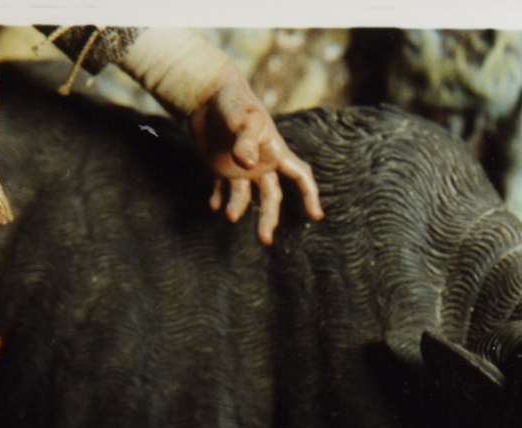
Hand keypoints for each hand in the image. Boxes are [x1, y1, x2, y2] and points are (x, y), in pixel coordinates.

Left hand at [189, 66, 323, 245]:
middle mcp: (260, 164)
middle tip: (265, 240)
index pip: (300, 176)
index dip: (309, 195)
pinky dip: (217, 199)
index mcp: (275, 153)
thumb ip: (245, 141)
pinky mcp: (219, 168)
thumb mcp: (242, 119)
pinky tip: (213, 206)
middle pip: (271, 197)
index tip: (315, 215)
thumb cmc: (232, 101)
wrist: (206, 92)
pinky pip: (221, 190)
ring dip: (238, 207)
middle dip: (269, 219)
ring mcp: (240, 168)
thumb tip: (247, 164)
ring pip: (245, 196)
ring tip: (228, 215)